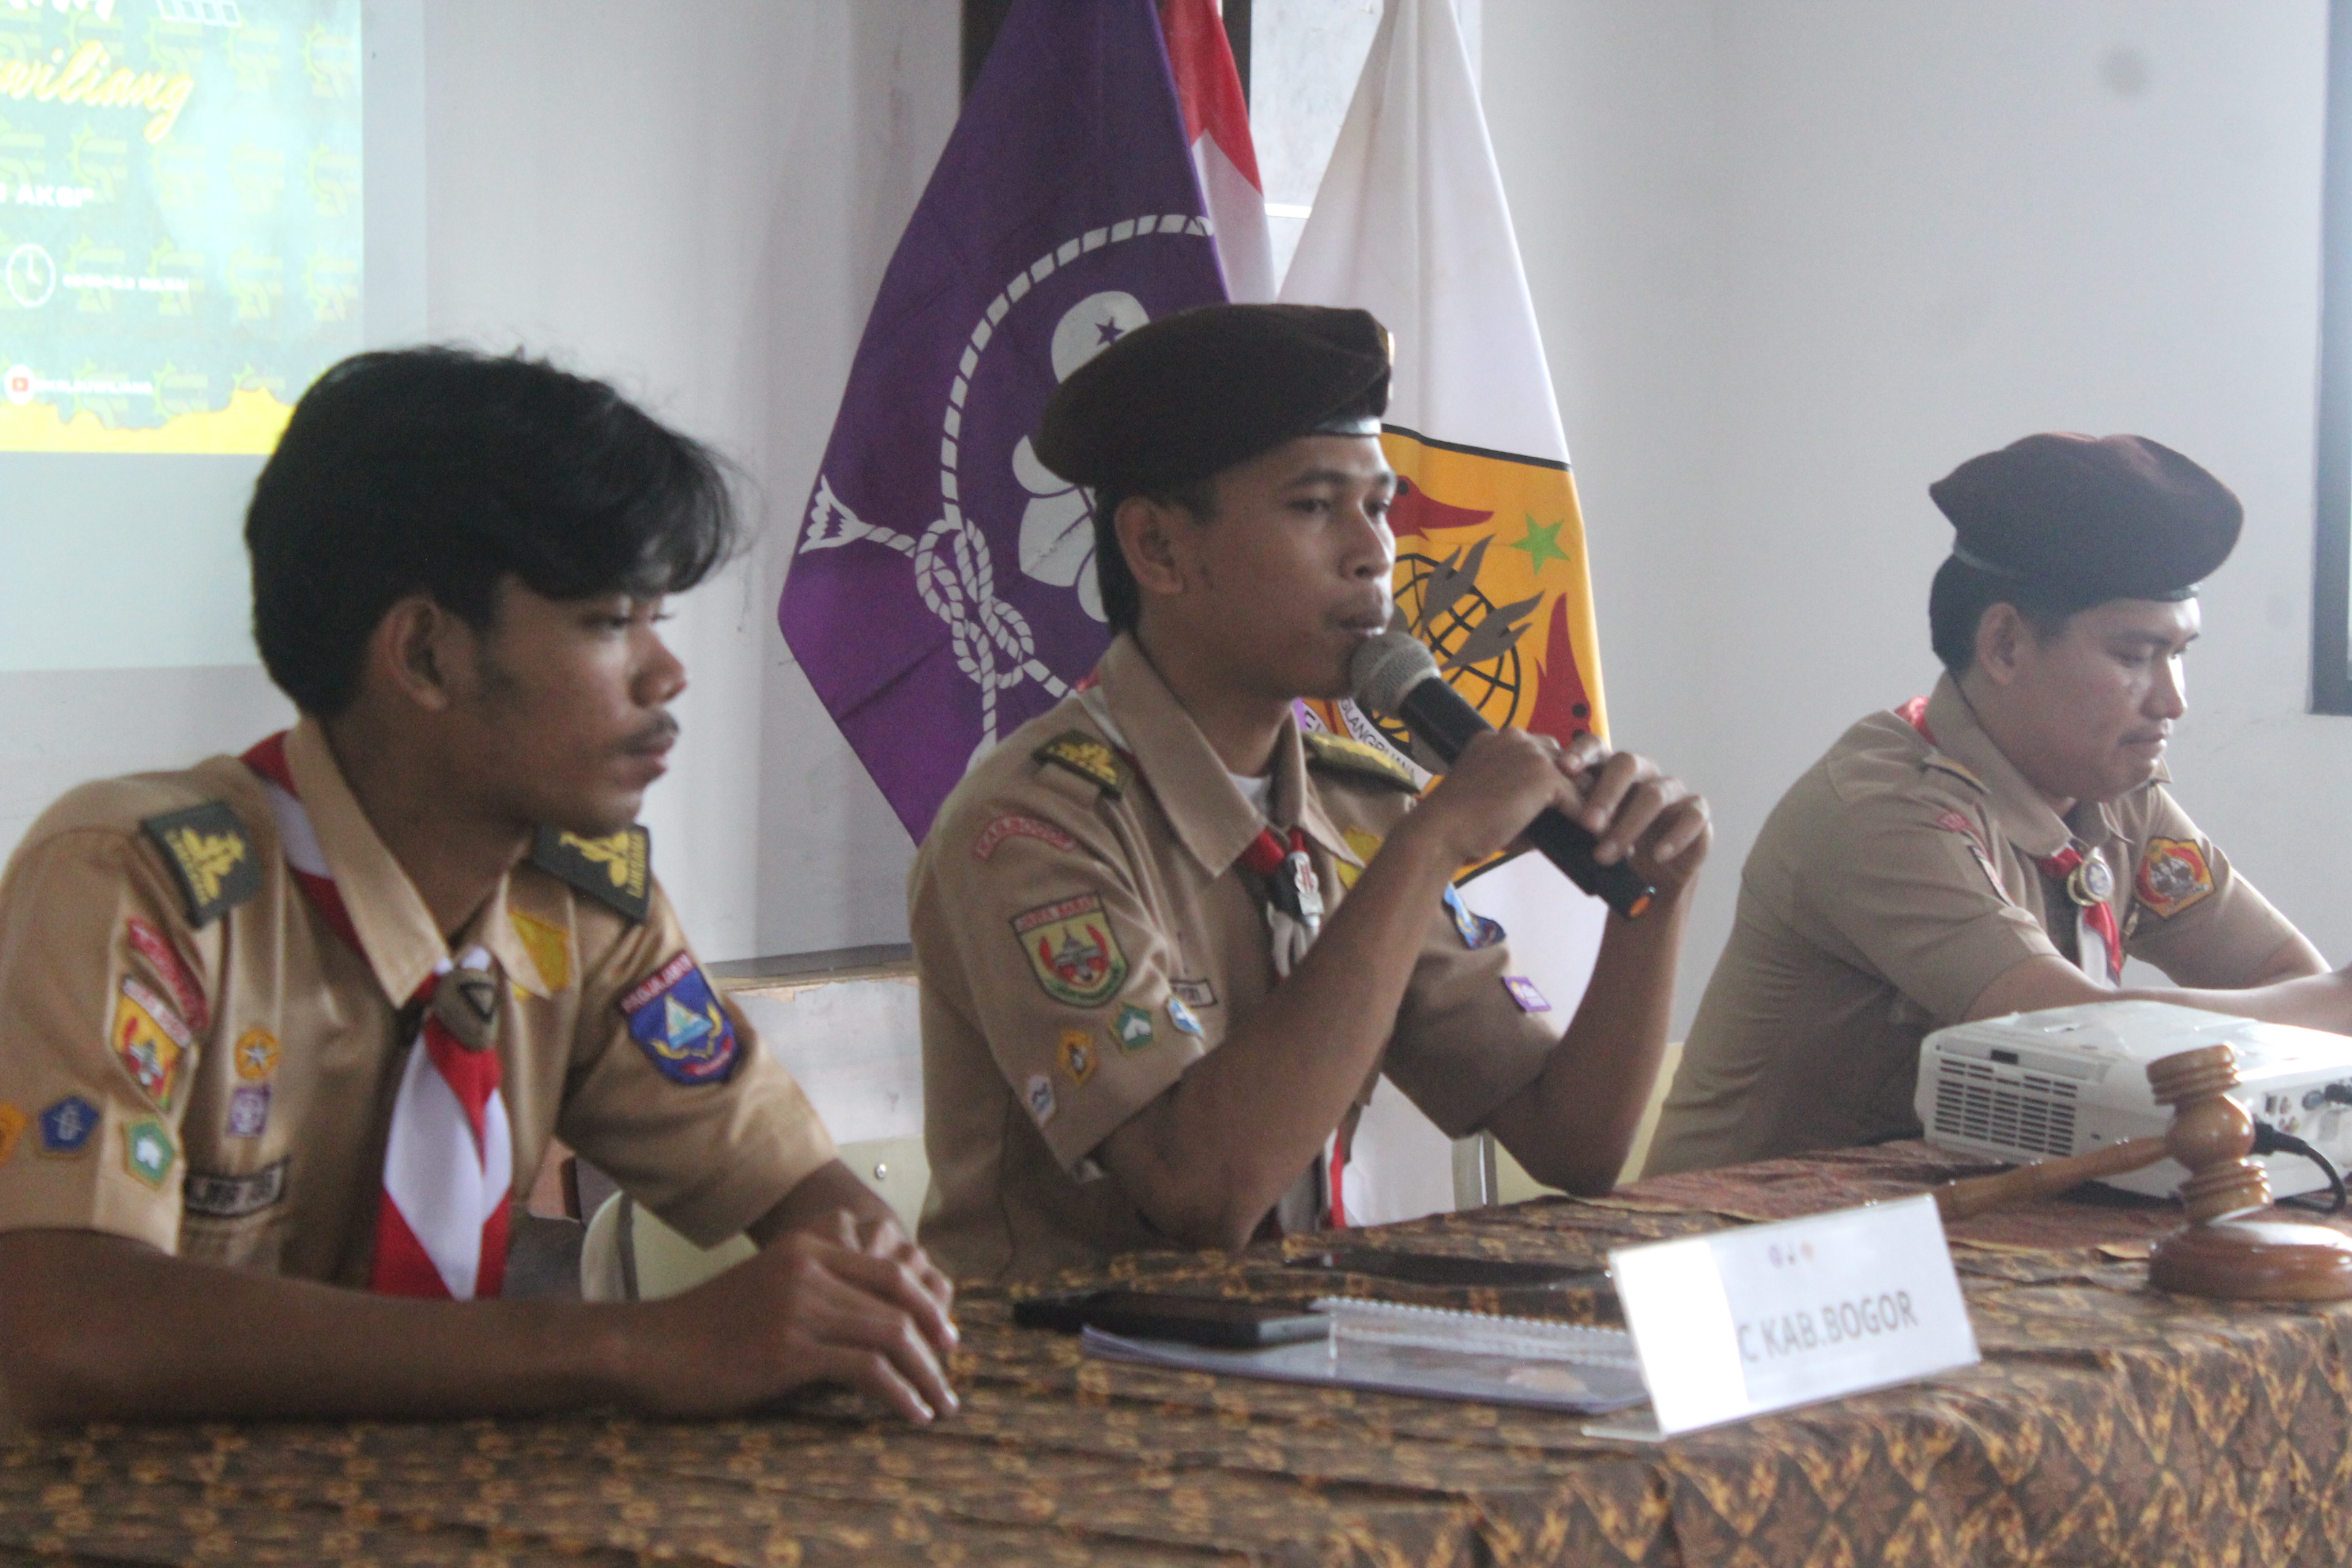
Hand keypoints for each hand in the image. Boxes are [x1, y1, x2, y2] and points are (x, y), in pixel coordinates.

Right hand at [634, 1229, 959, 1422]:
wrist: (647, 1348)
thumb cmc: (704, 1327)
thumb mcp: (764, 1283)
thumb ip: (813, 1285)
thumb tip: (869, 1321)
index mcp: (805, 1245)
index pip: (889, 1268)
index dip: (926, 1303)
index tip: (943, 1336)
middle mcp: (808, 1266)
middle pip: (899, 1297)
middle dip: (936, 1338)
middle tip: (950, 1372)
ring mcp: (800, 1305)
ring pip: (891, 1333)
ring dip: (926, 1374)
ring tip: (940, 1404)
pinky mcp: (790, 1349)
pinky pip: (867, 1370)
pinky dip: (900, 1394)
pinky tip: (910, 1414)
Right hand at [1406, 726, 1595, 867]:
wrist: (1442, 831)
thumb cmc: (1458, 826)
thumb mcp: (1488, 800)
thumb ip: (1518, 798)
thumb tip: (1553, 819)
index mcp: (1495, 740)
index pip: (1537, 751)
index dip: (1551, 774)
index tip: (1562, 798)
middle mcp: (1514, 738)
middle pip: (1562, 757)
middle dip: (1575, 782)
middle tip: (1590, 810)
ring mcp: (1531, 754)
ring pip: (1574, 776)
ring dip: (1588, 800)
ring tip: (1601, 823)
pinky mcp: (1544, 775)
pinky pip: (1576, 797)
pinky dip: (1585, 817)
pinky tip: (1593, 835)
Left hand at [1556, 736, 1711, 900]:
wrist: (1650, 876)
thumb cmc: (1612, 844)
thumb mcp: (1585, 830)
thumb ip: (1569, 813)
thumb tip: (1534, 810)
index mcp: (1610, 769)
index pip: (1596, 746)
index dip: (1580, 753)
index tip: (1563, 769)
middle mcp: (1643, 773)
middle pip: (1626, 764)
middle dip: (1605, 794)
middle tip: (1587, 824)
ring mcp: (1672, 791)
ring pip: (1655, 794)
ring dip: (1629, 826)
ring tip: (1607, 855)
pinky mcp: (1697, 813)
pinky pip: (1692, 817)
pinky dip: (1674, 837)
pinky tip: (1656, 855)